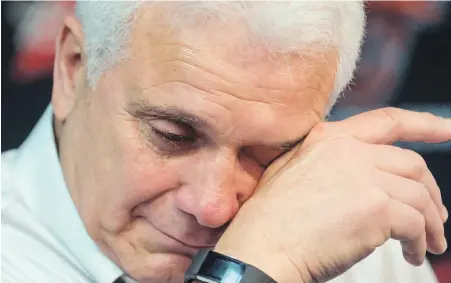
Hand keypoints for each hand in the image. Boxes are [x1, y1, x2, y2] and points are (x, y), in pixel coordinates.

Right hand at [214, 108, 449, 282]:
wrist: (261, 246)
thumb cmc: (270, 219)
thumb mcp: (291, 172)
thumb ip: (327, 162)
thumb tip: (362, 175)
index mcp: (328, 139)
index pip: (387, 121)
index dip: (423, 124)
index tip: (445, 129)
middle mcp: (349, 150)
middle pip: (412, 163)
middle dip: (431, 192)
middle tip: (435, 215)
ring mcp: (364, 176)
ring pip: (420, 194)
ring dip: (430, 222)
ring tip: (426, 243)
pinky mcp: (376, 208)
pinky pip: (415, 223)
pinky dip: (420, 241)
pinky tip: (411, 253)